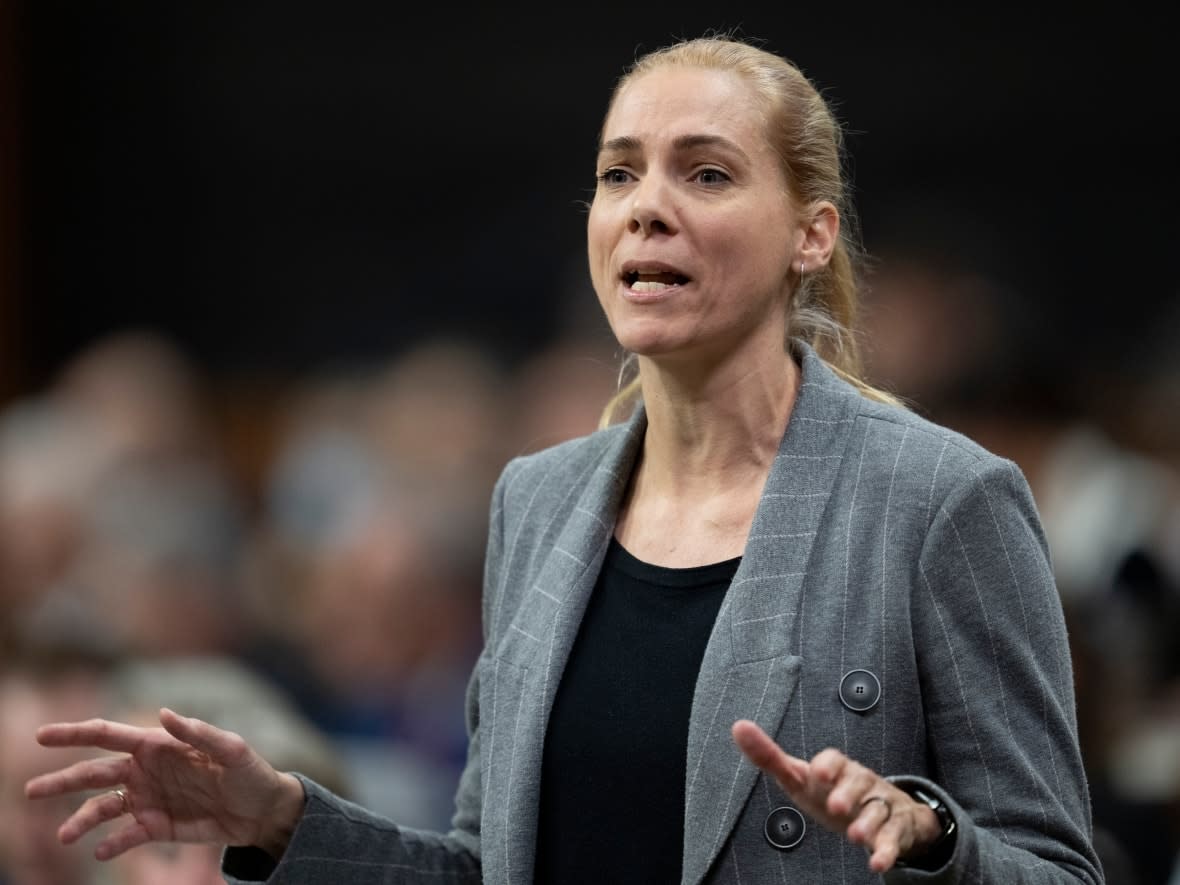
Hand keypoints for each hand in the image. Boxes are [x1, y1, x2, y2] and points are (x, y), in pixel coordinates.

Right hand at [24, 708, 304, 861]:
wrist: (263, 811)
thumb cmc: (250, 772)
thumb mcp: (231, 750)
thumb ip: (198, 733)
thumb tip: (163, 713)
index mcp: (158, 745)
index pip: (108, 736)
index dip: (75, 734)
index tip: (41, 736)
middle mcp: (145, 771)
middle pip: (93, 774)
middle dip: (61, 780)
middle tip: (30, 791)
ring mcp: (148, 800)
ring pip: (102, 809)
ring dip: (81, 820)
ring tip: (65, 836)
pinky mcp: (157, 827)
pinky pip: (126, 836)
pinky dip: (112, 844)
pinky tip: (102, 852)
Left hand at [732, 720, 941, 872]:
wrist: (886, 810)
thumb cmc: (832, 791)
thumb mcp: (800, 777)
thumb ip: (769, 757)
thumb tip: (738, 726)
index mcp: (837, 768)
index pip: (834, 759)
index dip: (828, 765)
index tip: (818, 773)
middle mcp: (861, 782)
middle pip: (858, 782)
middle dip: (848, 793)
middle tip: (835, 806)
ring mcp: (881, 805)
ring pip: (878, 811)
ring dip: (867, 823)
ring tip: (855, 837)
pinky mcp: (896, 829)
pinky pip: (893, 840)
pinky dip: (887, 852)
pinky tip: (877, 864)